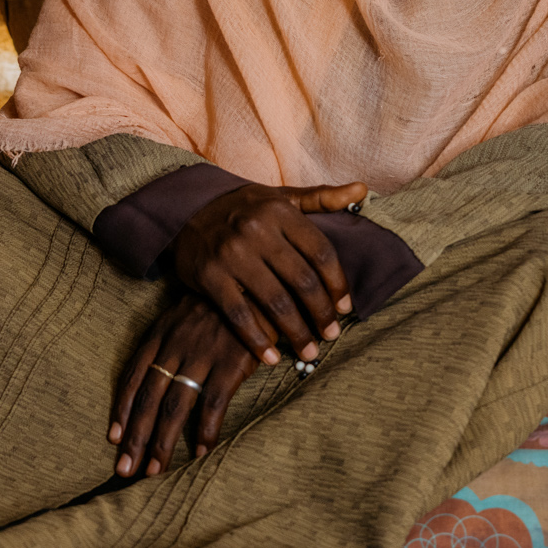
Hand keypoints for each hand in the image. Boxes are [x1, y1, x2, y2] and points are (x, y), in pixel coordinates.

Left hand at [110, 294, 256, 477]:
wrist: (256, 285)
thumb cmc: (218, 306)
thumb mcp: (181, 317)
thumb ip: (165, 345)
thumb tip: (150, 380)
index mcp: (159, 335)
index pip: (132, 378)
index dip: (122, 411)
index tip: (114, 439)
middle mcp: (175, 347)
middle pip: (148, 399)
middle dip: (135, 438)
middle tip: (125, 470)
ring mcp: (202, 355)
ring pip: (175, 407)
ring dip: (162, 443)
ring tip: (155, 471)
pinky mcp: (230, 363)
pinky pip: (213, 404)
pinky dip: (205, 430)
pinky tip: (199, 452)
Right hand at [171, 181, 367, 365]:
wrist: (185, 209)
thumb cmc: (243, 208)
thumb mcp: (281, 197)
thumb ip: (321, 198)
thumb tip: (362, 190)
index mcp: (280, 211)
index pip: (320, 252)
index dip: (338, 284)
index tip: (346, 308)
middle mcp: (257, 231)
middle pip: (302, 281)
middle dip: (321, 313)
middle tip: (332, 335)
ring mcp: (232, 254)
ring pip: (275, 301)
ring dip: (296, 333)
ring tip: (309, 352)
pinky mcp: (209, 276)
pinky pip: (239, 314)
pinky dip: (256, 339)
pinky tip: (270, 357)